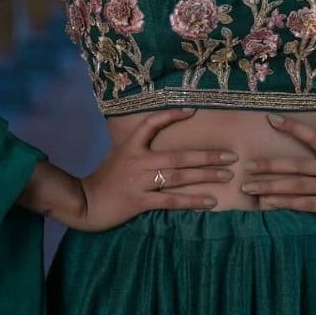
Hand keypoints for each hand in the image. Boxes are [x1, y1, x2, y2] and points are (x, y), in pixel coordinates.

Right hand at [71, 107, 236, 231]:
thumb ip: (138, 148)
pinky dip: (192, 201)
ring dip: (205, 176)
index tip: (193, 110)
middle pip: (178, 156)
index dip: (171, 116)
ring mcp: (139, 181)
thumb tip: (161, 142)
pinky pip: (171, 201)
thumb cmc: (104, 180)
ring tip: (227, 175)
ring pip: (178, 177)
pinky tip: (211, 201)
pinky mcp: (140, 201)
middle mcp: (138, 161)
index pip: (151, 124)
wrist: (85, 204)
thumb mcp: (118, 156)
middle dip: (207, 156)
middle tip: (231, 156)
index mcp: (130, 147)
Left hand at [239, 112, 315, 231]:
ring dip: (269, 186)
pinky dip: (285, 203)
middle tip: (246, 166)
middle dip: (269, 166)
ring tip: (248, 187)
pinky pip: (306, 204)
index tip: (271, 120)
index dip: (292, 127)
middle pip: (296, 165)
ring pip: (296, 185)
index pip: (314, 137)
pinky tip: (268, 204)